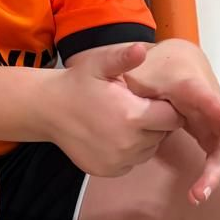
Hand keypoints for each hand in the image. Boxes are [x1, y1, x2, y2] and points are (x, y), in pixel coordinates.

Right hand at [43, 43, 185, 177]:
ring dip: (143, 138)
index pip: (173, 118)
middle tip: (133, 108)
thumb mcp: (98, 65)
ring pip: (148, 150)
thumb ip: (123, 58)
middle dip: (154, 122)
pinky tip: (112, 136)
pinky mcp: (107, 170)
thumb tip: (141, 49)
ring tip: (122, 122)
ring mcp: (117, 160)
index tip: (150, 100)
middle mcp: (128, 143)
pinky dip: (127, 152)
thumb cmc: (76, 84)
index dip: (166, 108)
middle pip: (162, 135)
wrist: (47, 109)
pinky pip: (131, 162)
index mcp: (133, 116)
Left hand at [122, 39, 219, 202]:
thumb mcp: (136, 66)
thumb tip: (134, 56)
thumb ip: (126, 63)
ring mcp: (211, 116)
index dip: (208, 99)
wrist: (166, 64)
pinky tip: (196, 194)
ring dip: (217, 168)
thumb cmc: (150, 68)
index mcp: (188, 80)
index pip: (199, 89)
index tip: (218, 109)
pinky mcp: (208, 129)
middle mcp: (208, 98)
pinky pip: (215, 152)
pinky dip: (209, 171)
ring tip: (200, 193)